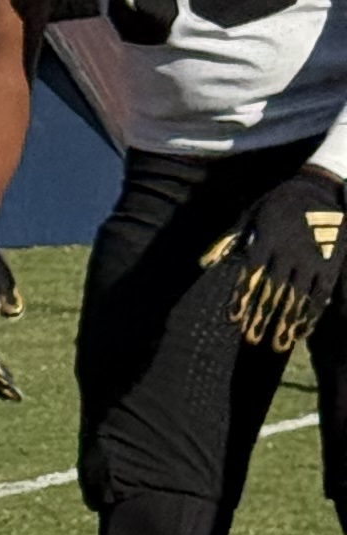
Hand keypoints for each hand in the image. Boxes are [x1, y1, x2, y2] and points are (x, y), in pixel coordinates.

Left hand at [228, 165, 346, 353]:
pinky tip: (302, 331)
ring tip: (278, 345)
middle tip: (252, 340)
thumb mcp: (250, 215)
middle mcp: (289, 250)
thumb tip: (203, 263)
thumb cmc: (276, 204)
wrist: (318, 189)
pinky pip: (322, 293)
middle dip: (262, 316)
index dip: (242, 297)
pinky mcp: (331, 263)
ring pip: (299, 296)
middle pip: (274, 289)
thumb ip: (228, 240)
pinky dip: (312, 314)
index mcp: (267, 238)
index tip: (232, 319)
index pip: (251, 273)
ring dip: (287, 322)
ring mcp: (312, 258)